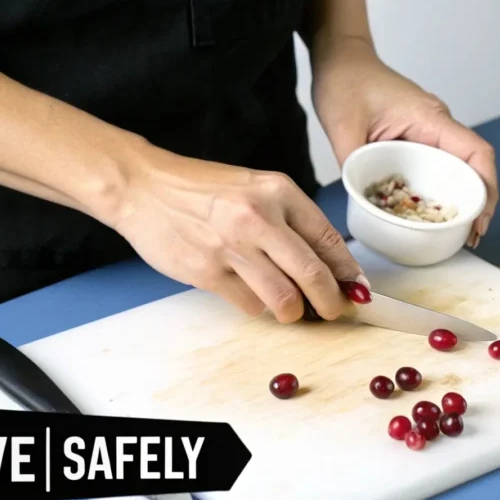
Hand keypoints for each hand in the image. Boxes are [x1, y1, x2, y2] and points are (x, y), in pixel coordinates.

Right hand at [106, 139, 366, 322]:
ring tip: (290, 309)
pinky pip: (249, 305)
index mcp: (277, 191)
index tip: (356, 288)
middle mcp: (259, 218)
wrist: (143, 187)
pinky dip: (256, 307)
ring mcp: (232, 247)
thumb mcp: (254, 189)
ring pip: (283, 299)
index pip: (328, 239)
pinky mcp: (208, 273)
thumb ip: (290, 221)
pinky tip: (249, 293)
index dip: (347, 272)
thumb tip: (327, 264)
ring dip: (292, 312)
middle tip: (334, 311)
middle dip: (331, 302)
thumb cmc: (200, 190)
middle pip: (313, 275)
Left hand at [311, 43, 498, 246]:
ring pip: (458, 169)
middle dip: (479, 203)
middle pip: (474, 167)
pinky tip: (431, 213)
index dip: (486, 189)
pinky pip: (438, 167)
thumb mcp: (343, 126)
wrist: (340, 60)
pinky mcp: (418, 139)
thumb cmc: (346, 81)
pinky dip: (441, 191)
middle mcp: (438, 126)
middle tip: (470, 238)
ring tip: (458, 233)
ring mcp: (430, 132)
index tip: (480, 220)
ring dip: (462, 199)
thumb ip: (352, 165)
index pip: (477, 153)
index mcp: (430, 119)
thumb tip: (362, 203)